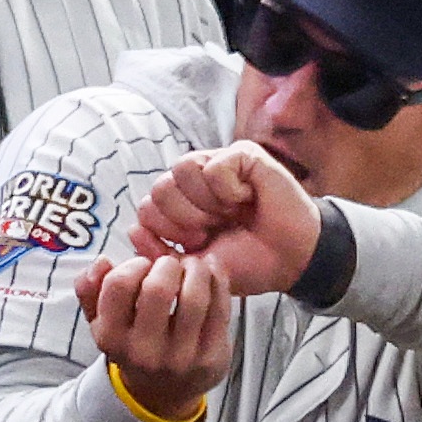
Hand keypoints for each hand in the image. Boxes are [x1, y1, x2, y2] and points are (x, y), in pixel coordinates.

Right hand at [72, 252, 232, 421]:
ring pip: (194, 296)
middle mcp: (144, 352)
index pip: (119, 285)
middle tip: (171, 265)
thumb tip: (101, 262)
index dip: (134, 264)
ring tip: (192, 266)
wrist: (163, 394)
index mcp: (112, 338)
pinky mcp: (210, 357)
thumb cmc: (134, 346)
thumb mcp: (104, 323)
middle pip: (158, 288)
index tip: (143, 265)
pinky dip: (217, 280)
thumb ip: (91, 290)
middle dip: (168, 264)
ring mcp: (180, 357)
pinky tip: (210, 273)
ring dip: (196, 269)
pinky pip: (220, 307)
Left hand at [129, 141, 319, 296]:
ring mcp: (217, 164)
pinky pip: (213, 167)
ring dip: (204, 204)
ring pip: (180, 170)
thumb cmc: (246, 262)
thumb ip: (162, 254)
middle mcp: (195, 182)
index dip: (166, 231)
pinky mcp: (241, 154)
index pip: (146, 207)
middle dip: (183, 220)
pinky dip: (227, 191)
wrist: (289, 260)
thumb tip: (133, 231)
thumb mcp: (195, 267)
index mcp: (181, 206)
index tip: (195, 244)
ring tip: (228, 214)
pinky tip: (246, 199)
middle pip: (159, 188)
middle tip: (211, 230)